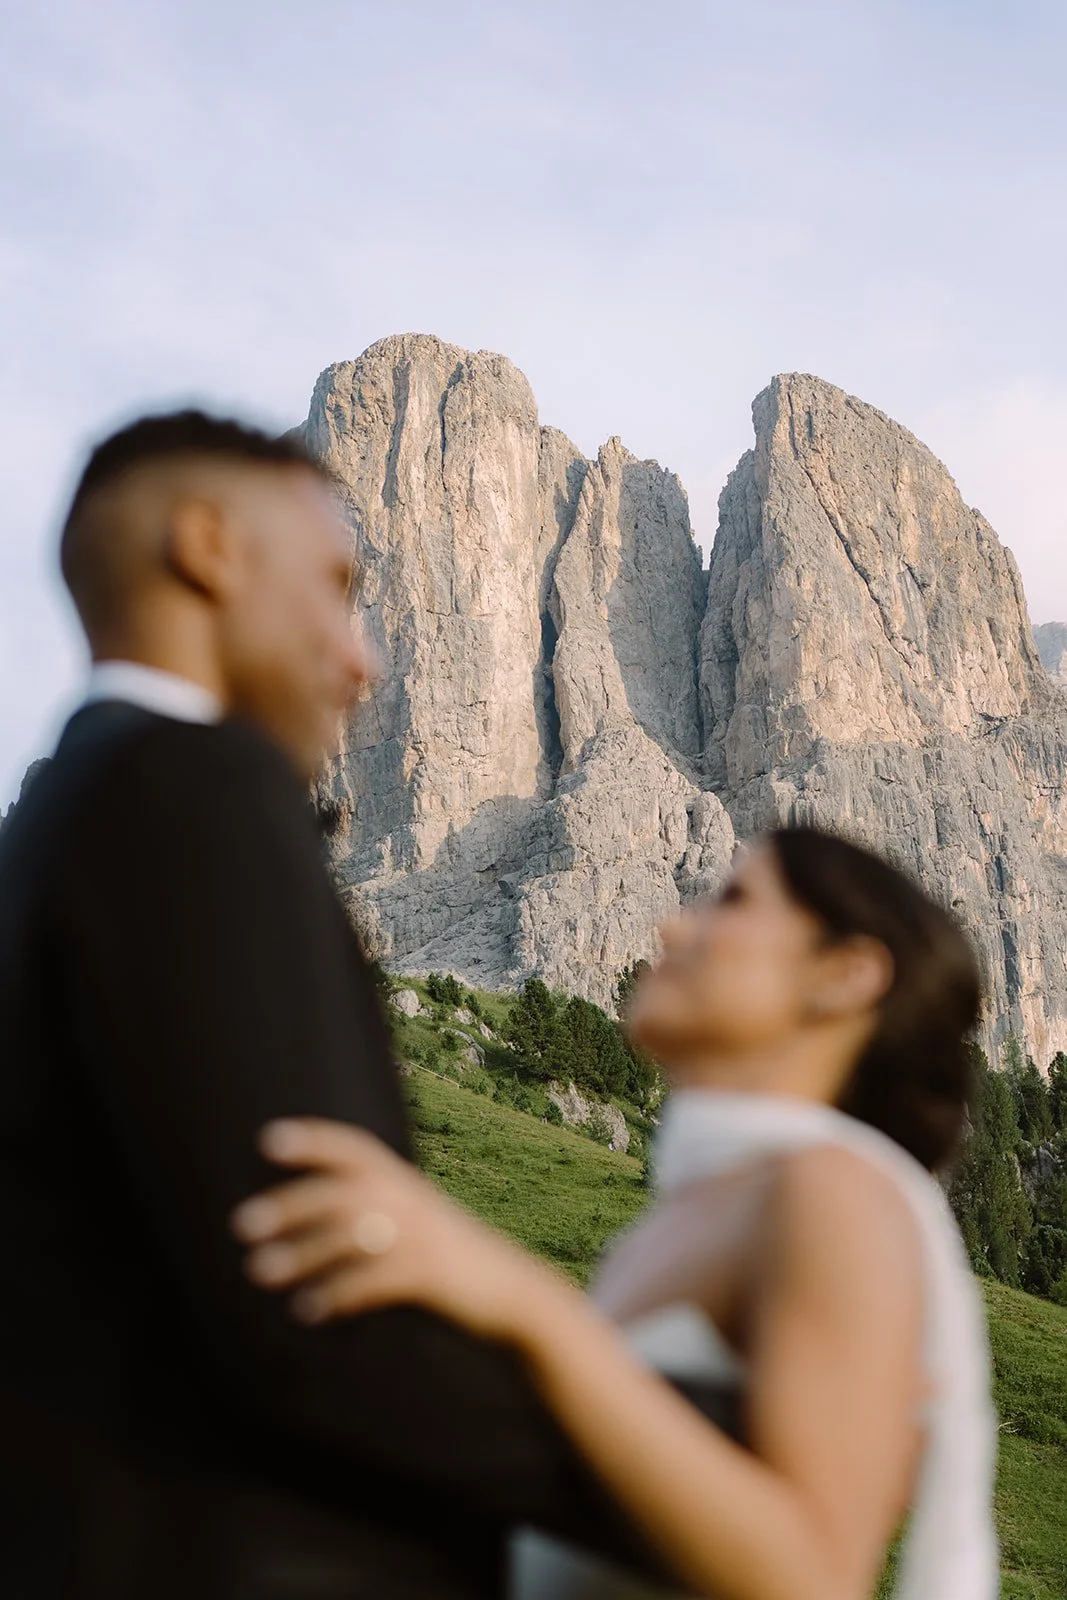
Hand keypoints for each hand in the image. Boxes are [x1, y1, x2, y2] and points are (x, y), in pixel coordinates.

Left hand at [231, 1118, 574, 1342]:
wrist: (512, 1291)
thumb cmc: (449, 1256)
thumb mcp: (418, 1218)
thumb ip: (377, 1206)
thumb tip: (312, 1211)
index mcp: (404, 1182)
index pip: (355, 1148)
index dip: (313, 1140)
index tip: (268, 1139)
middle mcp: (410, 1201)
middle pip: (342, 1193)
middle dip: (290, 1205)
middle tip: (241, 1224)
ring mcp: (422, 1238)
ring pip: (352, 1238)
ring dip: (301, 1254)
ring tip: (258, 1271)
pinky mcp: (431, 1277)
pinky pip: (375, 1283)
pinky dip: (338, 1296)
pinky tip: (308, 1311)